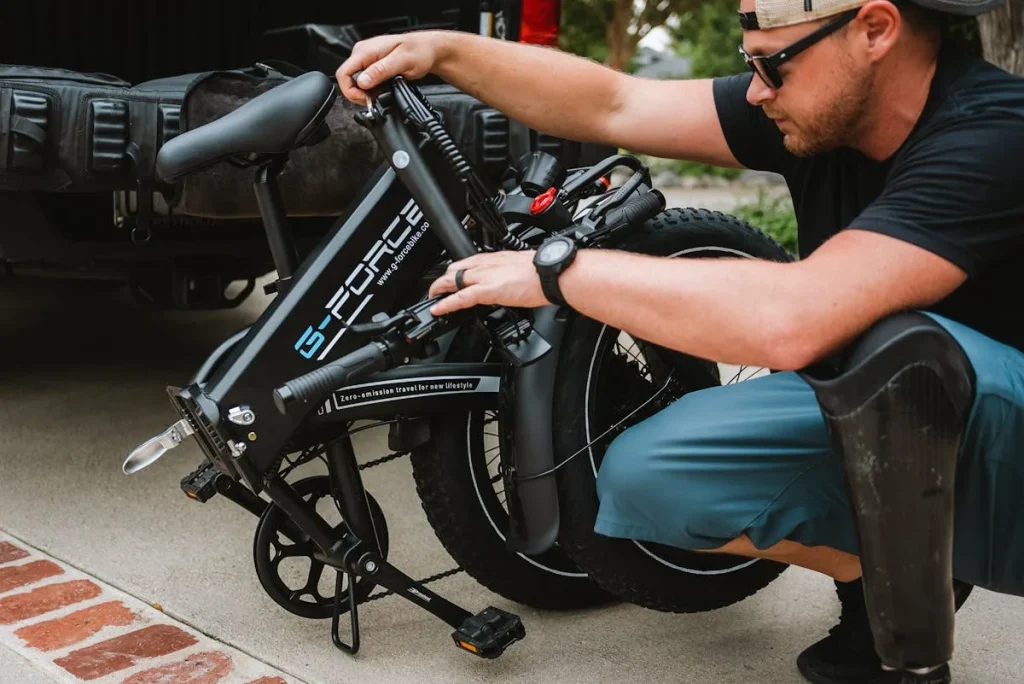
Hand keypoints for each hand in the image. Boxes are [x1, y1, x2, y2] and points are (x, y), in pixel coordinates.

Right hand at [336, 31, 444, 104]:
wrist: (428, 50)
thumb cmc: (419, 51)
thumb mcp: (401, 62)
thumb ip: (380, 71)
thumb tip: (363, 82)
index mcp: (365, 50)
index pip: (343, 73)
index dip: (350, 91)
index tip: (365, 99)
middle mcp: (362, 54)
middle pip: (347, 80)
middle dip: (358, 94)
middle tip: (375, 100)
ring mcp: (367, 60)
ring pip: (355, 83)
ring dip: (365, 93)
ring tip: (381, 94)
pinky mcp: (372, 67)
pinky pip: (364, 82)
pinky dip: (371, 90)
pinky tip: (382, 90)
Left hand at [428, 251, 549, 315]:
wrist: (550, 274)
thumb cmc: (543, 273)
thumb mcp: (520, 268)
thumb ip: (508, 274)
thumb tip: (508, 283)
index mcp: (495, 258)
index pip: (467, 263)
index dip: (455, 272)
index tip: (451, 278)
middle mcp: (486, 264)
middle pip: (454, 269)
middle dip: (442, 280)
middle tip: (436, 290)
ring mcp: (485, 276)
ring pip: (452, 280)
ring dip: (439, 290)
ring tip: (432, 299)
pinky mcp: (487, 290)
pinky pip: (460, 297)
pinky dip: (446, 304)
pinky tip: (438, 309)